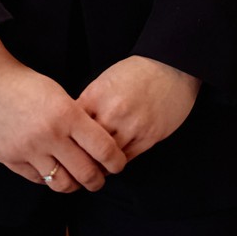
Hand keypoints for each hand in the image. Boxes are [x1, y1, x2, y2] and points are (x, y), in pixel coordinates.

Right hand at [0, 33, 126, 191]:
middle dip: (97, 181)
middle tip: (100, 179)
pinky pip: (38, 179)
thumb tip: (96, 145)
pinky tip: (53, 170)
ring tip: (76, 179)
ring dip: (73, 185)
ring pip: (61, 183)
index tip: (119, 164)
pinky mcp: (10, 159)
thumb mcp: (59, 94)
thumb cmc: (25, 83)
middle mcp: (48, 135)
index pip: (103, 148)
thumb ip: (77, 120)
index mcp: (66, 115)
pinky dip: (49, 178)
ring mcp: (27, 150)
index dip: (116, 161)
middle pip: (85, 173)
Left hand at [77, 55, 200, 160]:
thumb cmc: (137, 72)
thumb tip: (73, 126)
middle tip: (74, 164)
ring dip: (98, 164)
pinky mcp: (148, 137)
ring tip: (91, 168)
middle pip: (86, 146)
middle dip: (79, 156)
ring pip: (106, 157)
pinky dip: (115, 163)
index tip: (64, 146)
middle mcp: (112, 112)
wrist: (172, 67)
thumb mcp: (105, 80)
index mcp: (97, 95)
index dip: (66, 138)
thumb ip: (89, 103)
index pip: (71, 126)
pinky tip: (110, 163)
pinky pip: (125, 159)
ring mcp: (131, 126)